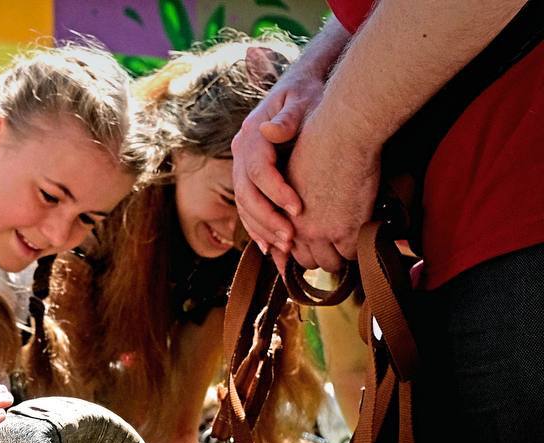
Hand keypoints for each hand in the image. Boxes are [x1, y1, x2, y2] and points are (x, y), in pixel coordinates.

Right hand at [232, 71, 324, 259]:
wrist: (300, 89)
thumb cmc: (307, 94)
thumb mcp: (303, 99)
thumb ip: (289, 117)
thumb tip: (270, 131)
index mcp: (252, 135)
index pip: (258, 170)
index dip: (276, 192)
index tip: (299, 208)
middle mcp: (240, 152)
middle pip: (246, 193)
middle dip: (267, 219)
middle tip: (290, 238)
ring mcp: (241, 166)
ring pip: (244, 205)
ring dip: (262, 229)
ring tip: (284, 248)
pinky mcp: (248, 178)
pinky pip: (247, 208)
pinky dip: (257, 229)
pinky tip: (271, 247)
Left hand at [285, 108, 379, 273]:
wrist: (340, 133)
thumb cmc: (319, 142)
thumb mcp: (293, 170)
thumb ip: (291, 193)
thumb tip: (298, 207)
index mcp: (280, 214)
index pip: (287, 248)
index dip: (302, 249)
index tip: (316, 246)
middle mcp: (296, 227)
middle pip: (307, 261)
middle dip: (321, 256)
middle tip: (336, 247)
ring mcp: (320, 232)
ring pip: (329, 264)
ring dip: (340, 257)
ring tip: (352, 245)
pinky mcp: (346, 230)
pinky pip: (352, 256)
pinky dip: (360, 251)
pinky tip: (367, 238)